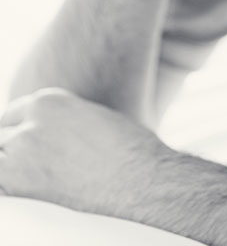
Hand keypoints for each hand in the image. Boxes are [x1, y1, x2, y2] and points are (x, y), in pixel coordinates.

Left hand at [0, 88, 170, 219]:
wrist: (140, 180)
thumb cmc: (126, 153)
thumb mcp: (89, 119)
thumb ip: (58, 124)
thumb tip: (45, 142)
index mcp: (48, 101)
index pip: (10, 116)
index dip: (15, 133)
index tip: (22, 146)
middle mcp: (31, 122)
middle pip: (0, 137)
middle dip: (11, 150)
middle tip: (33, 166)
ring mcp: (22, 152)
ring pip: (0, 160)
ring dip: (11, 171)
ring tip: (36, 181)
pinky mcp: (19, 185)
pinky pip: (2, 189)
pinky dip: (11, 192)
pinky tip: (33, 197)